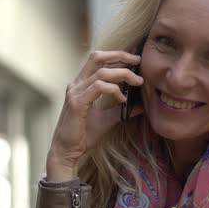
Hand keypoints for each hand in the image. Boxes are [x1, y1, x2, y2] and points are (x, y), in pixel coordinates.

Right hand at [47, 50, 143, 181]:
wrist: (68, 152)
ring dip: (123, 74)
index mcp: (81, 85)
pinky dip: (113, 90)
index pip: (98, 61)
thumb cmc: (84, 135)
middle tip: (138, 61)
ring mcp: (75, 92)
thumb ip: (121, 110)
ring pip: (101, 72)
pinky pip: (98, 87)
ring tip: (137, 82)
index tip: (135, 61)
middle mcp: (76, 84)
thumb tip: (140, 105)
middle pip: (97, 57)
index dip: (117, 56)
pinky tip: (122, 99)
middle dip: (120, 55)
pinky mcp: (77, 103)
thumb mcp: (108, 119)